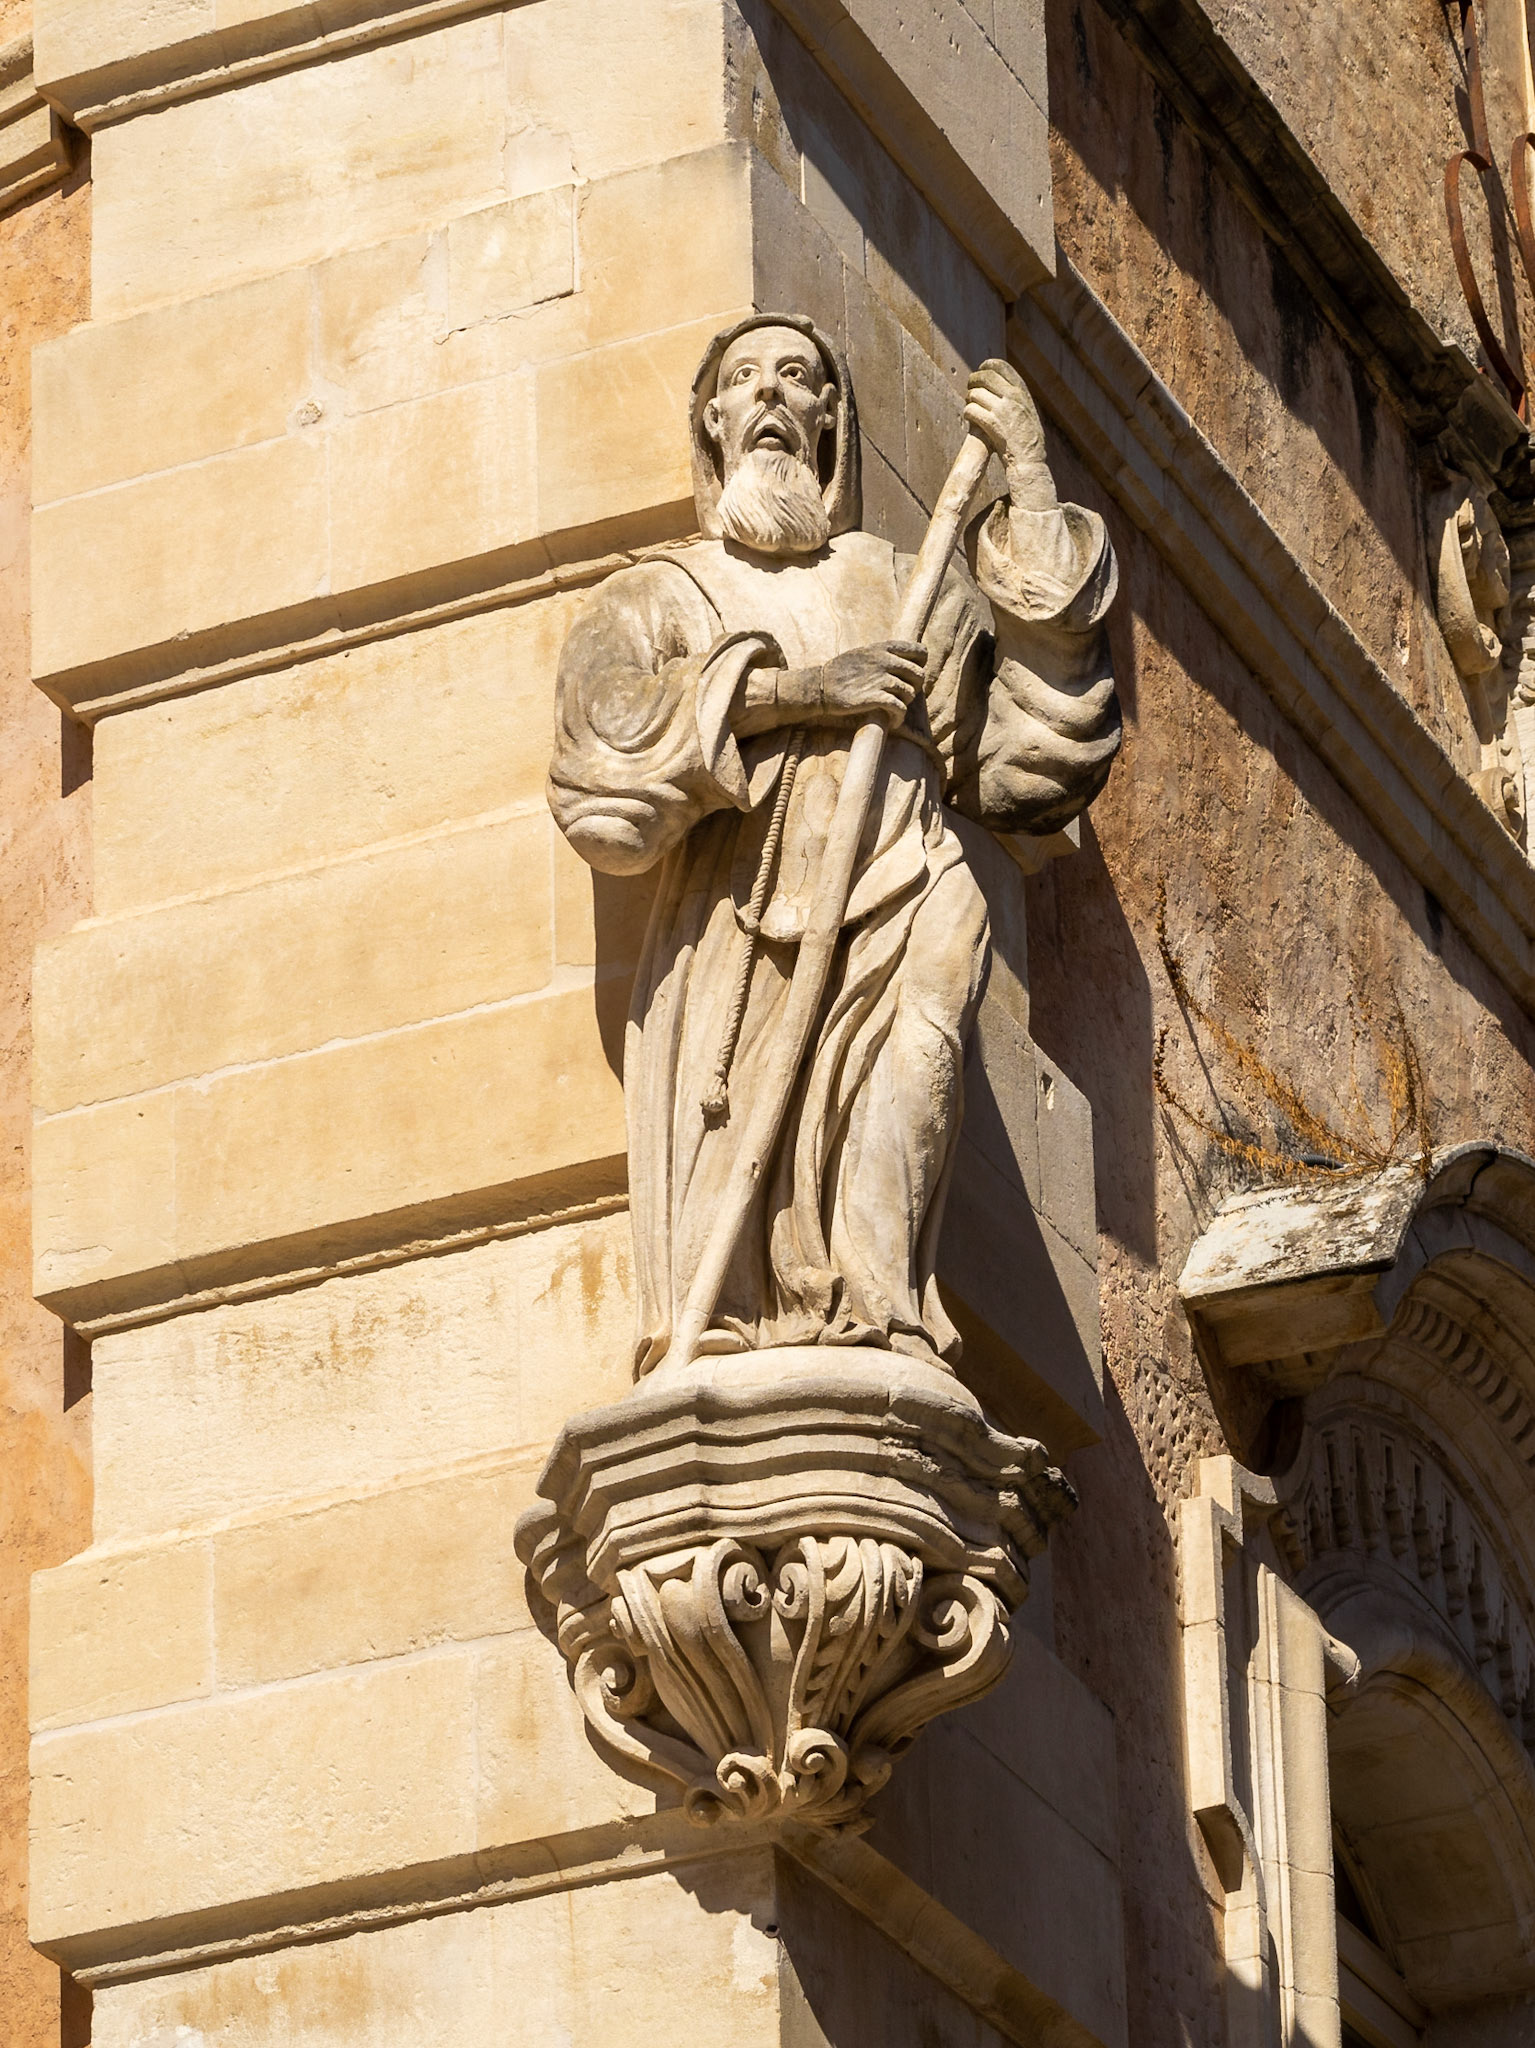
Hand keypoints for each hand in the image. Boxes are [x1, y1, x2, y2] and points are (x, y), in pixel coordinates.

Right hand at [801, 640, 927, 729]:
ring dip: (906, 703)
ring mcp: (879, 679)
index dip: (920, 665)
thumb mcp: (865, 653)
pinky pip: (899, 708)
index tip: (911, 675)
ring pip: (910, 692)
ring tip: (896, 708)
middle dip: (915, 688)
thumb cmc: (843, 670)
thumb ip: (885, 654)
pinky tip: (894, 721)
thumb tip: (907, 662)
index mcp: (884, 648)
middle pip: (918, 675)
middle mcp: (884, 661)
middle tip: (904, 696)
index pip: (920, 652)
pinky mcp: (874, 698)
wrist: (820, 685)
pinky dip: (899, 717)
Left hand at [964, 359, 1045, 476]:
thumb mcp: (1028, 410)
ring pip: (974, 394)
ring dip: (969, 400)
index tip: (980, 371)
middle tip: (969, 389)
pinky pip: (970, 410)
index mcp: (1022, 391)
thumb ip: (1015, 396)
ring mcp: (1002, 410)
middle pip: (984, 377)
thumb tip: (997, 384)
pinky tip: (970, 418)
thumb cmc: (1027, 439)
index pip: (1000, 366)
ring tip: (971, 407)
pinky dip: (967, 413)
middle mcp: (1013, 396)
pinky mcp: (991, 424)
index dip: (986, 366)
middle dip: (973, 381)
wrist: (1029, 460)